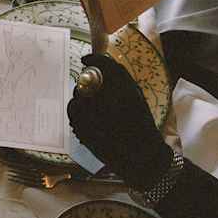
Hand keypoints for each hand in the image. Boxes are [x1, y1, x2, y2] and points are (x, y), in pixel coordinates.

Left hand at [67, 53, 171, 189]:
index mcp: (128, 93)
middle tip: (86, 86)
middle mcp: (112, 104)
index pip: (106, 67)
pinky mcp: (87, 133)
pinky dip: (74, 112)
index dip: (94, 60)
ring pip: (76, 98)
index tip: (86, 59)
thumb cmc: (142, 127)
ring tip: (85, 103)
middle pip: (87, 83)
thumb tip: (102, 68)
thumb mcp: (138, 99)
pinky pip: (73, 115)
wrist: (144, 158)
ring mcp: (97, 120)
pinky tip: (81, 115)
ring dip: (78, 98)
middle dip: (84, 82)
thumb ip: (122, 83)